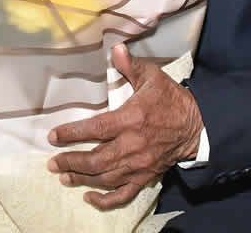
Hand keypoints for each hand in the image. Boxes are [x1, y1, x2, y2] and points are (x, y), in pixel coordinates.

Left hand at [47, 44, 202, 210]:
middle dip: (71, 162)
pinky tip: (89, 197)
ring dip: (81, 178)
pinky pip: (123, 194)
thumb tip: (115, 49)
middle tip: (53, 162)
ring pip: (105, 178)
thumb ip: (130, 66)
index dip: (71, 134)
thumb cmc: (172, 100)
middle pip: (95, 159)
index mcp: (131, 119)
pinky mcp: (146, 177)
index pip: (95, 129)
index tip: (53, 136)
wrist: (197, 126)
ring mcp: (139, 165)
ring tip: (63, 175)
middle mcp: (133, 146)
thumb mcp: (153, 77)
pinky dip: (105, 200)